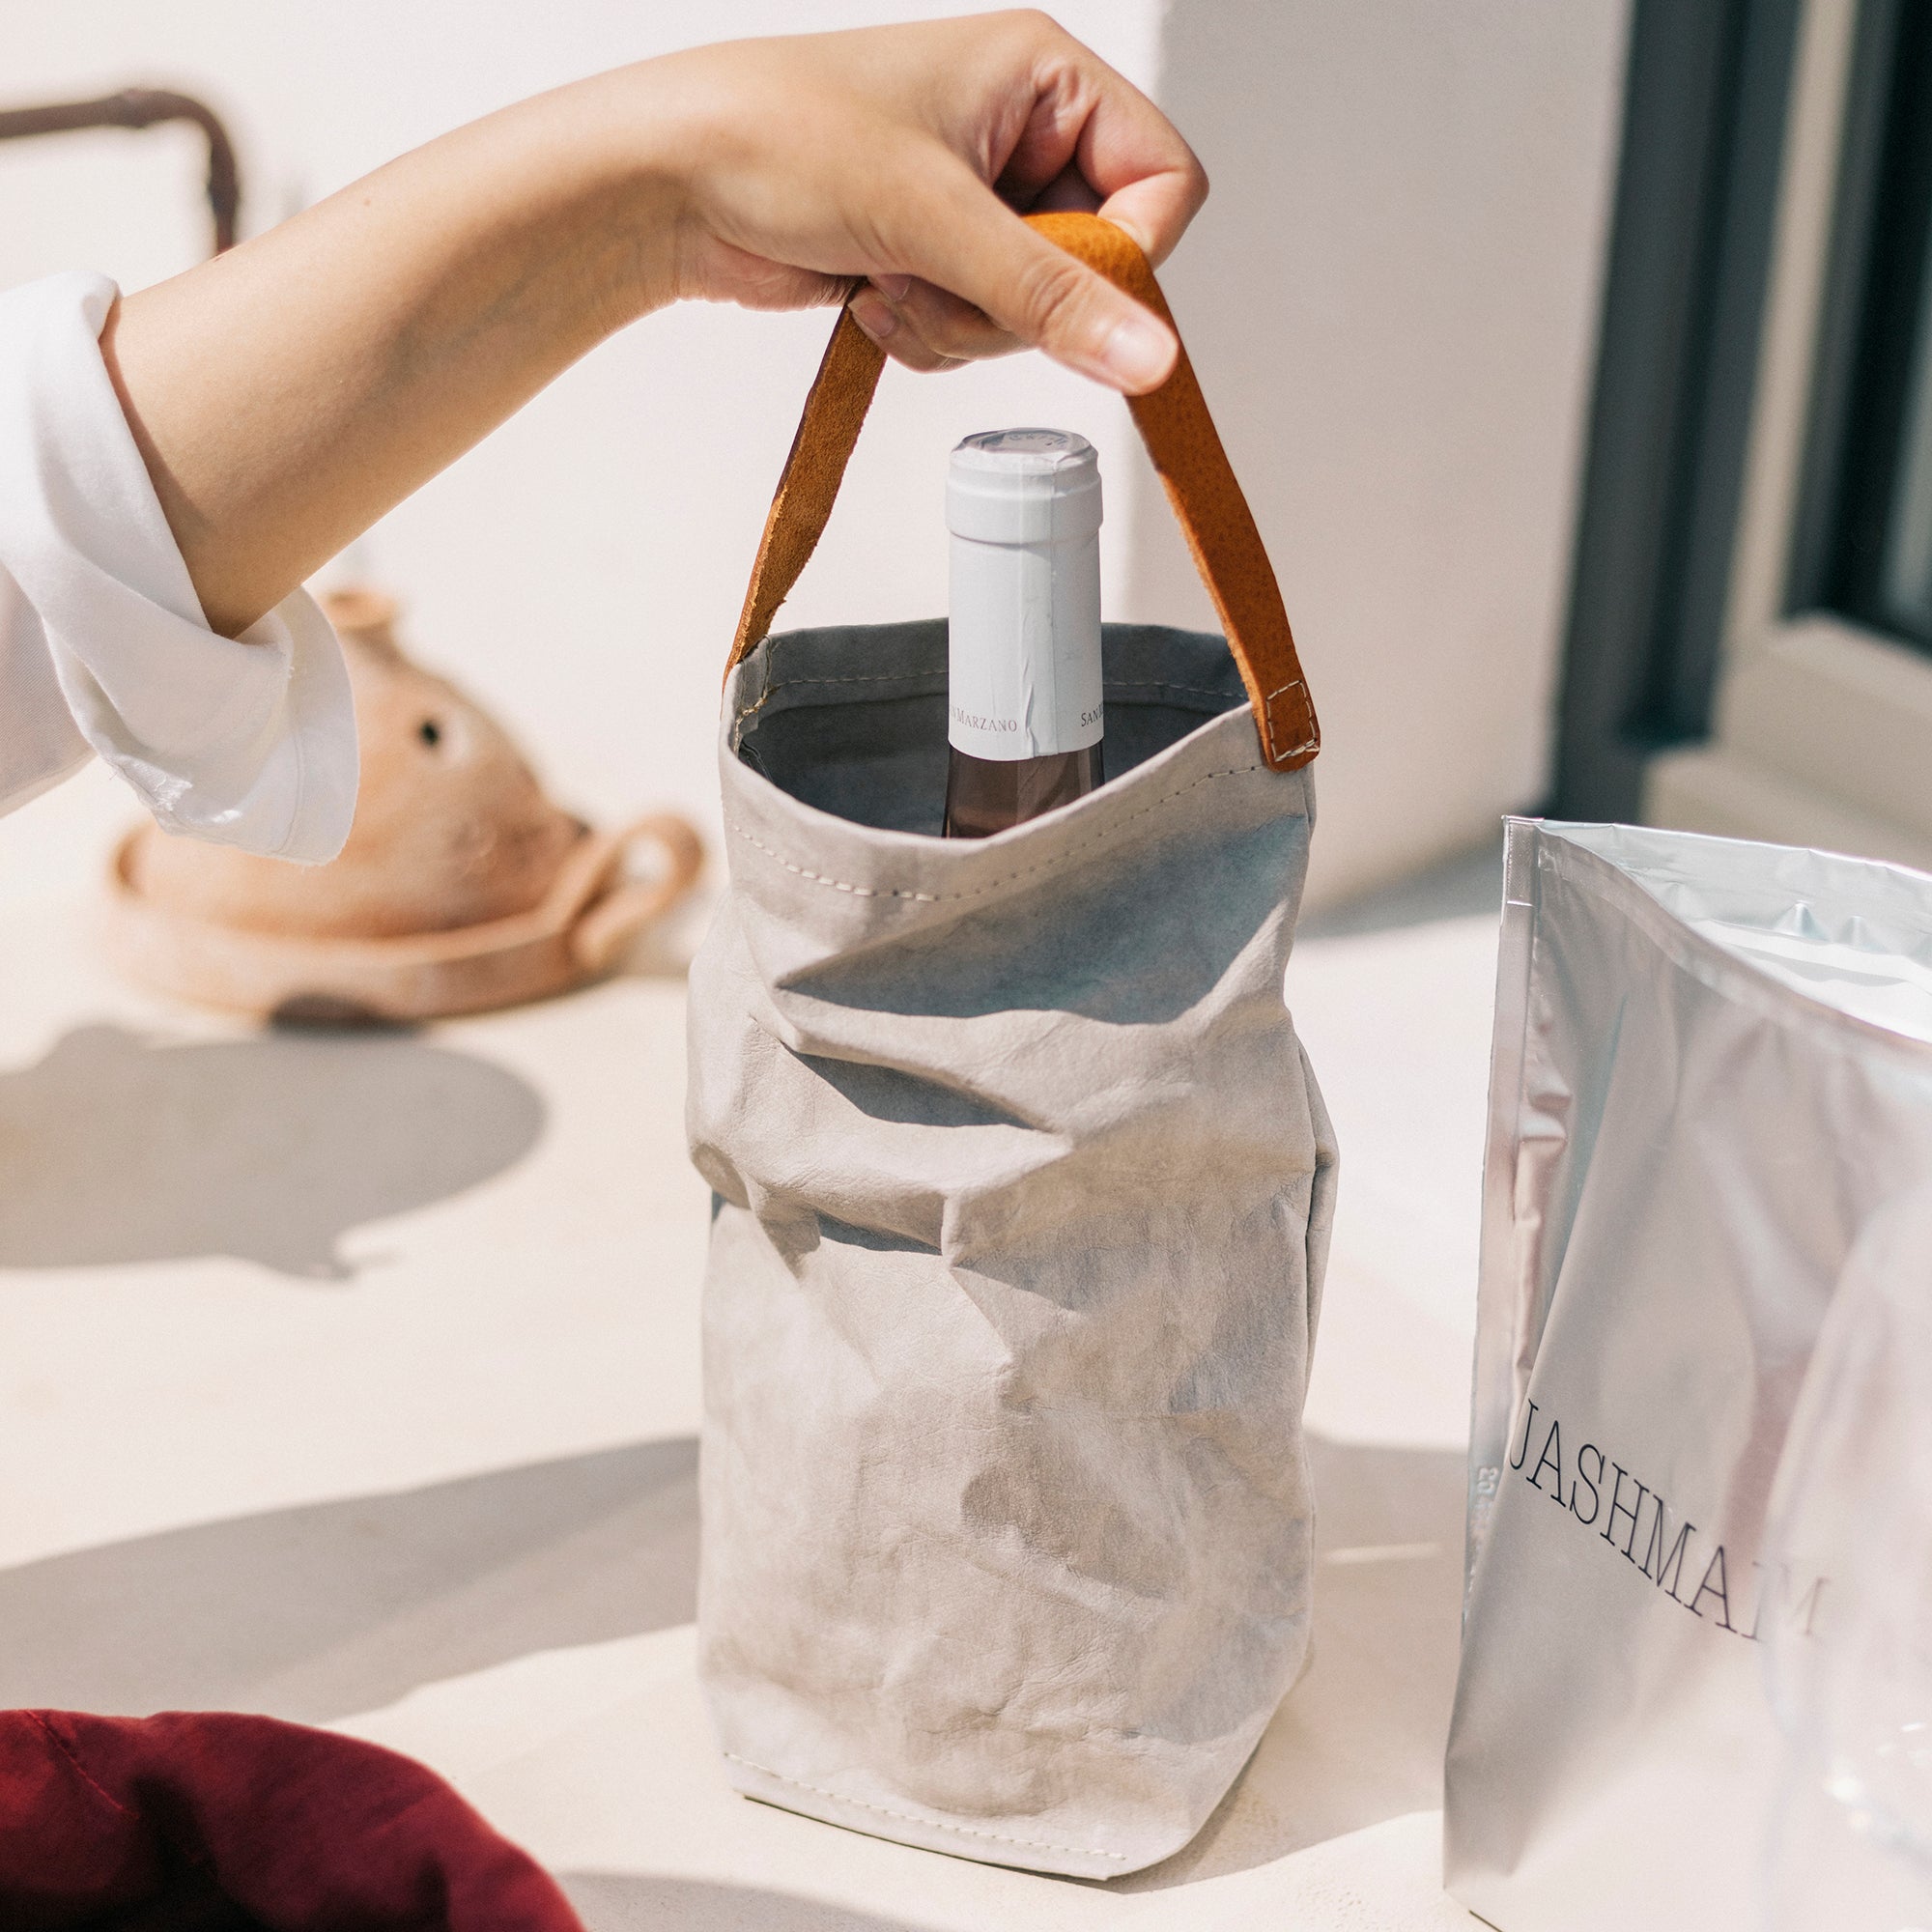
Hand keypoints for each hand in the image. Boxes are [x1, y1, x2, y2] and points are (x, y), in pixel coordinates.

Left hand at [650, 13, 1205, 392]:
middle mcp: (1021, 129)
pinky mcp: (937, 251)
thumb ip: (1052, 295)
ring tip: (892, 282)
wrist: (669, 181)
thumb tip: (1152, 356)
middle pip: (1097, 260)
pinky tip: (874, 299)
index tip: (1061, 295)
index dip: (1127, 257)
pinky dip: (935, 333)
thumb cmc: (780, 141)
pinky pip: (983, 328)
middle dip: (1018, 302)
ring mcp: (978, 196)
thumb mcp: (934, 219)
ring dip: (966, 325)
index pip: (1163, 181)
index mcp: (1043, 75)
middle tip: (944, 284)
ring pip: (1037, 309)